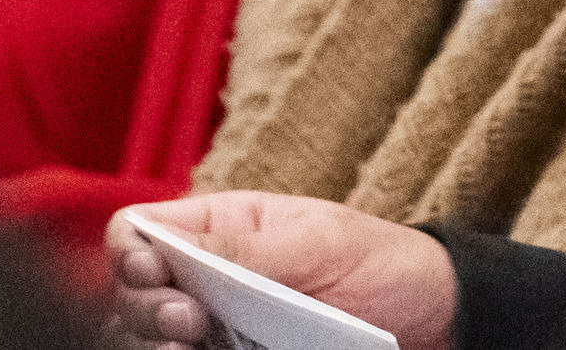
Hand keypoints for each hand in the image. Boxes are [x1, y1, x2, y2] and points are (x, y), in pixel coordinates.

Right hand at [107, 195, 458, 349]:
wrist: (434, 317)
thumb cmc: (385, 263)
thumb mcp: (321, 243)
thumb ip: (247, 250)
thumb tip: (169, 249)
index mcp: (219, 229)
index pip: (138, 231)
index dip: (130, 253)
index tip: (156, 275)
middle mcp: (207, 279)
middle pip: (130, 295)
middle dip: (144, 311)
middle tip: (189, 323)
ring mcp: (217, 328)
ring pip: (149, 341)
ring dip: (155, 345)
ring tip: (193, 349)